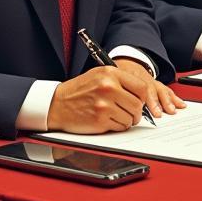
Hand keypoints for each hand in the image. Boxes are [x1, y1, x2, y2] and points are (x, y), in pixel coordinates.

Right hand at [47, 64, 181, 132]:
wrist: (56, 104)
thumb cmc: (79, 90)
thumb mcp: (99, 75)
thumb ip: (121, 80)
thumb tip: (143, 92)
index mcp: (110, 74)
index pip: (141, 86)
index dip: (145, 97)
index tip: (142, 102)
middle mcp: (109, 87)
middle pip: (138, 104)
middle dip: (137, 112)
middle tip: (132, 113)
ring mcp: (104, 104)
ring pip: (130, 117)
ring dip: (128, 120)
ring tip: (118, 116)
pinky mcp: (99, 120)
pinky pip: (120, 126)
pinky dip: (118, 126)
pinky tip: (109, 121)